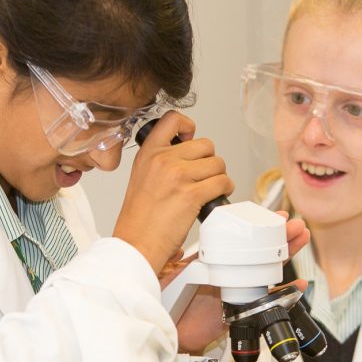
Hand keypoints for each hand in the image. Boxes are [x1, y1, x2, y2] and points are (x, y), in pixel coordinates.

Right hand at [113, 111, 233, 273]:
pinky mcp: (192, 194)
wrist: (137, 242)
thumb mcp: (141, 176)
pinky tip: (216, 196)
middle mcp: (163, 160)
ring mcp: (178, 176)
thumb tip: (187, 153)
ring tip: (210, 187)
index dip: (188, 125)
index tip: (191, 137)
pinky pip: (222, 182)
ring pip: (218, 163)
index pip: (173, 119)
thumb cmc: (139, 217)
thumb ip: (161, 160)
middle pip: (205, 144)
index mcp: (148, 153)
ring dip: (219, 176)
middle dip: (209, 160)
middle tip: (203, 175)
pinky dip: (225, 189)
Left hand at [159, 213, 308, 353]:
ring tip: (301, 240)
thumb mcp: (168, 275)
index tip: (271, 217)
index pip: (240, 240)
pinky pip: (269, 300)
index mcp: (215, 261)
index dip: (256, 228)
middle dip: (280, 237)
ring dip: (287, 255)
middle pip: (261, 252)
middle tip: (295, 225)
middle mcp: (231, 273)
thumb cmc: (168, 305)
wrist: (173, 333)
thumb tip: (176, 247)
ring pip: (269, 270)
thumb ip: (171, 261)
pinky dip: (286, 293)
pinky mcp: (245, 310)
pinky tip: (299, 284)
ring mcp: (240, 290)